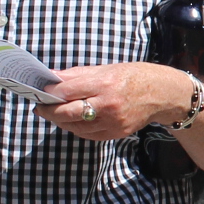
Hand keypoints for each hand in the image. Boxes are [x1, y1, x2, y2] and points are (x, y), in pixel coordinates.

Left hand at [39, 63, 195, 141]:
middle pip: (67, 113)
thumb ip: (78, 75)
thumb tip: (52, 78)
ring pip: (75, 127)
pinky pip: (88, 134)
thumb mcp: (107, 68)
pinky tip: (72, 120)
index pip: (68, 90)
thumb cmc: (135, 76)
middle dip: (49, 111)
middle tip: (39, 106)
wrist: (164, 94)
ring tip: (54, 113)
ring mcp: (113, 123)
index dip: (50, 92)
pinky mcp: (116, 134)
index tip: (39, 90)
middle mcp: (108, 106)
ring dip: (60, 121)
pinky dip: (76, 128)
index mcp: (105, 84)